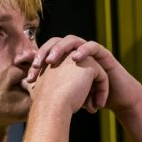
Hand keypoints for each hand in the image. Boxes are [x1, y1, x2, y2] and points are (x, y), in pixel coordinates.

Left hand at [27, 35, 141, 114]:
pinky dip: (84, 50)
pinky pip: (93, 46)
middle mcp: (76, 52)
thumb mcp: (67, 94)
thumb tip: (26, 86)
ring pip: (72, 40)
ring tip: (51, 60)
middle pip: (56, 42)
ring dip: (60, 49)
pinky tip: (75, 58)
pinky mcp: (103, 54)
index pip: (47, 52)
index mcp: (65, 60)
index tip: (27, 74)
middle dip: (44, 51)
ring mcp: (89, 52)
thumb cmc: (90, 98)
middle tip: (36, 64)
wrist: (114, 101)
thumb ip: (51, 88)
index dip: (35, 60)